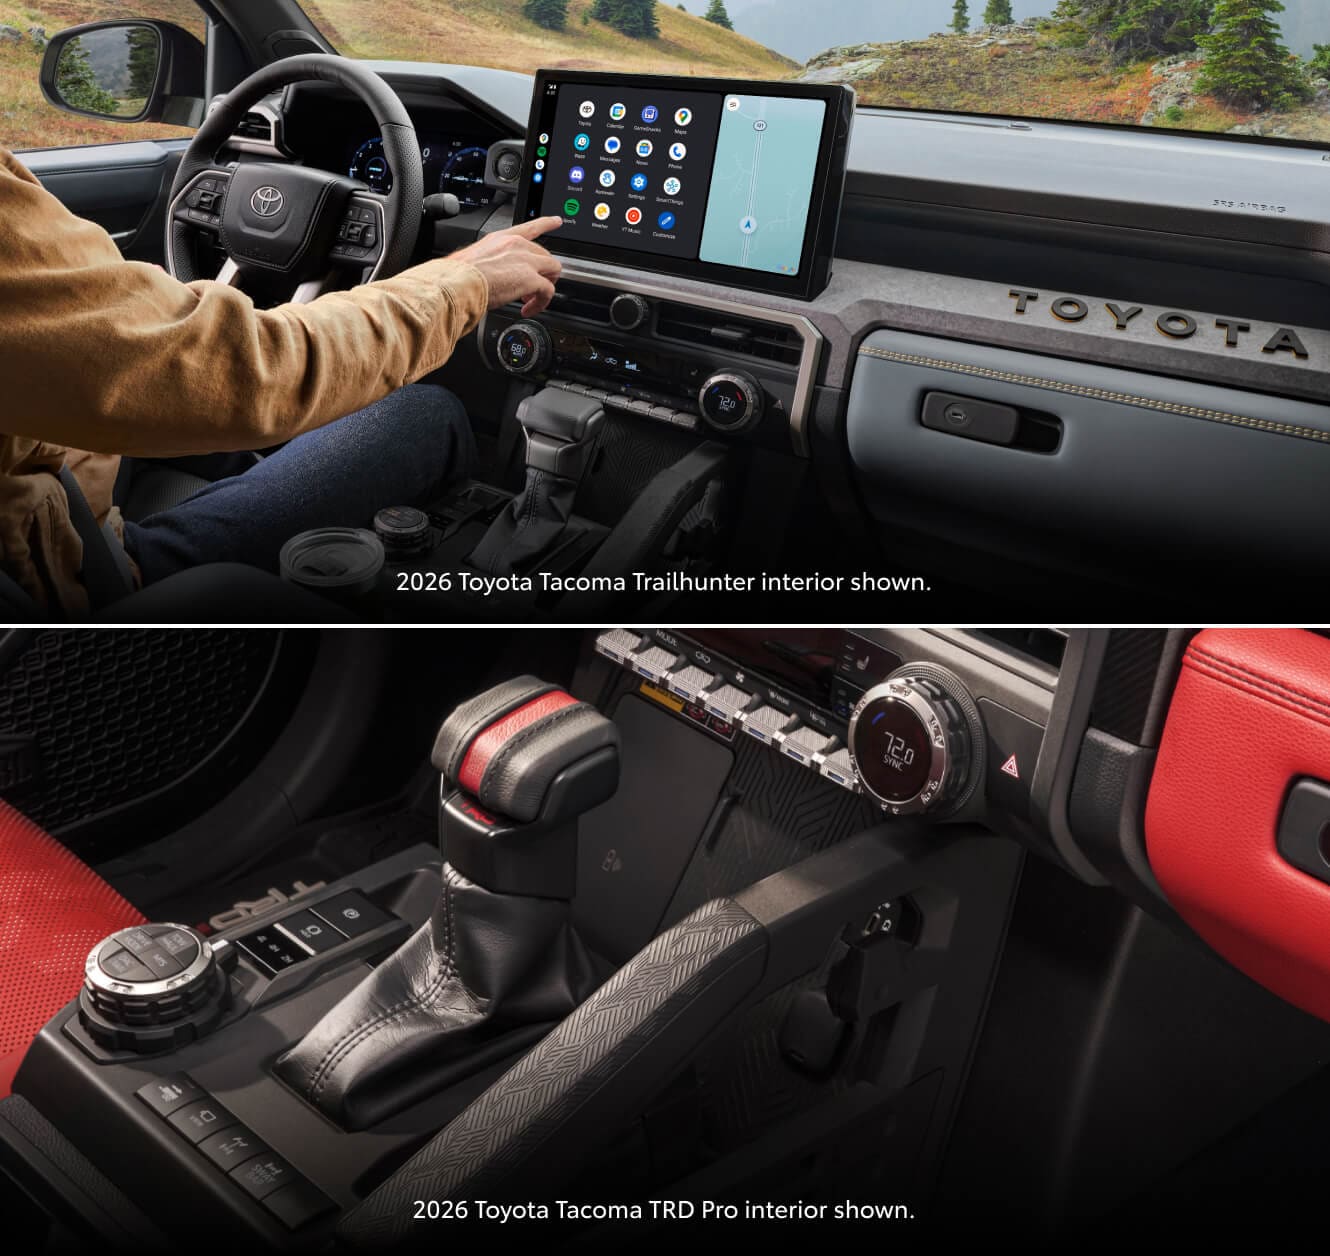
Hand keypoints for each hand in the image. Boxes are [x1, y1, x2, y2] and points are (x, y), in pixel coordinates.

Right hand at [448, 216, 562, 315]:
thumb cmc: (458, 275)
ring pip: (553, 270)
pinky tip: (528, 309)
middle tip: (531, 288)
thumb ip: (487, 263)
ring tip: (532, 299)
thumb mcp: (473, 260)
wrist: (457, 283)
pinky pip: (548, 291)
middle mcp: (516, 245)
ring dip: (545, 286)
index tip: (556, 221)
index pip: (529, 227)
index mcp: (501, 239)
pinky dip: (541, 303)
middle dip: (541, 272)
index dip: (546, 224)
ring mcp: (526, 260)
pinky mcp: (531, 279)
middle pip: (544, 255)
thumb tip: (485, 276)